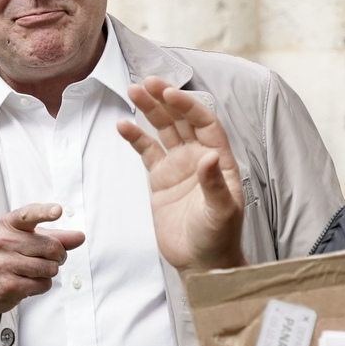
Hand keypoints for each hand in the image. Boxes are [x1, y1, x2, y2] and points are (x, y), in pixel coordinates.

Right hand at [0, 203, 85, 318]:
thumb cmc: (6, 256)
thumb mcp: (25, 240)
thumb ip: (55, 237)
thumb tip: (80, 237)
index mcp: (9, 224)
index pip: (29, 215)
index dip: (45, 212)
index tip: (57, 210)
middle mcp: (4, 241)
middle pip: (52, 247)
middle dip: (58, 256)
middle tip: (48, 259)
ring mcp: (4, 263)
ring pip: (50, 268)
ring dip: (49, 272)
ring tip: (34, 271)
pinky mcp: (9, 285)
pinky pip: (44, 284)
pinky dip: (42, 285)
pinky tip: (27, 282)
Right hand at [117, 76, 245, 269]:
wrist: (202, 263)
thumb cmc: (219, 238)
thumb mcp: (221, 212)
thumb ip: (215, 184)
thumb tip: (210, 157)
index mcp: (219, 159)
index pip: (204, 123)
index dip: (188, 106)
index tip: (169, 93)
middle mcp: (199, 157)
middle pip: (181, 119)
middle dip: (165, 99)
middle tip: (146, 82)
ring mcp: (179, 166)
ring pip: (163, 130)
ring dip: (150, 110)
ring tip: (133, 91)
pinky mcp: (161, 179)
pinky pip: (147, 152)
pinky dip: (136, 138)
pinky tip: (123, 124)